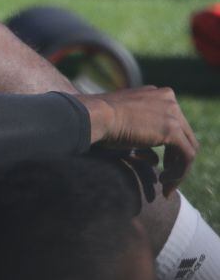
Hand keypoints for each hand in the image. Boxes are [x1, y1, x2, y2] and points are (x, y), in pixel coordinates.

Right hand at [76, 86, 198, 196]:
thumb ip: (141, 137)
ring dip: (179, 169)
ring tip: (165, 184)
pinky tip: (165, 184)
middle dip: (176, 158)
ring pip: (188, 147)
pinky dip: (180, 173)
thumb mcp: (122, 125)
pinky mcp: (172, 129)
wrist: (92, 116)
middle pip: (184, 135)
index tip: (161, 163)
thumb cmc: (97, 121)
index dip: (170, 146)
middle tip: (165, 177)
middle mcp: (167, 99)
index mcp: (155, 94)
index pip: (174, 123)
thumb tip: (154, 160)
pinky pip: (186, 156)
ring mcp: (172, 113)